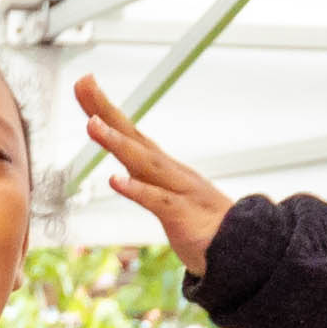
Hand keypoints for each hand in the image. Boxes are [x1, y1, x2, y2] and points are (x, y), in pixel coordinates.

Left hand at [73, 75, 233, 270]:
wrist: (243, 244)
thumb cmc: (199, 220)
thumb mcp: (164, 197)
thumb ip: (145, 183)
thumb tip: (124, 171)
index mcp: (159, 167)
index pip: (128, 132)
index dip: (105, 109)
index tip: (83, 82)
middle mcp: (167, 170)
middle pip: (133, 136)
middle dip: (106, 110)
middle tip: (83, 83)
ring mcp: (177, 189)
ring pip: (144, 162)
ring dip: (117, 142)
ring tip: (92, 124)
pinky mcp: (182, 214)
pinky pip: (157, 201)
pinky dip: (136, 190)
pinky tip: (114, 180)